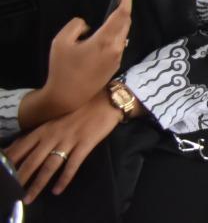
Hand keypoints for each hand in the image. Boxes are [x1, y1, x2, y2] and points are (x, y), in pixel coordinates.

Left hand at [8, 96, 122, 202]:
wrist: (106, 100)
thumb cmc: (79, 108)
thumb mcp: (55, 117)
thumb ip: (39, 131)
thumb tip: (20, 144)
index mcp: (44, 128)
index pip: (21, 147)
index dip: (11, 161)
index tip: (3, 173)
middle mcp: (53, 135)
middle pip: (32, 161)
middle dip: (20, 178)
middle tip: (12, 192)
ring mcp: (69, 140)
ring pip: (49, 166)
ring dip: (38, 184)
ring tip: (29, 198)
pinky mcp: (85, 144)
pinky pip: (72, 165)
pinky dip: (64, 179)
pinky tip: (57, 190)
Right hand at [36, 0, 131, 122]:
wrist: (66, 97)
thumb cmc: (62, 69)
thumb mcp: (61, 41)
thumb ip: (77, 25)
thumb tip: (90, 25)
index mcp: (106, 40)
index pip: (122, 14)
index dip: (126, 0)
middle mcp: (117, 48)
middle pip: (125, 23)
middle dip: (123, 10)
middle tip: (118, 0)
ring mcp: (118, 58)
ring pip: (123, 35)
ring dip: (119, 24)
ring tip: (109, 17)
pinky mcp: (115, 66)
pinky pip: (119, 45)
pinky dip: (115, 36)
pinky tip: (103, 36)